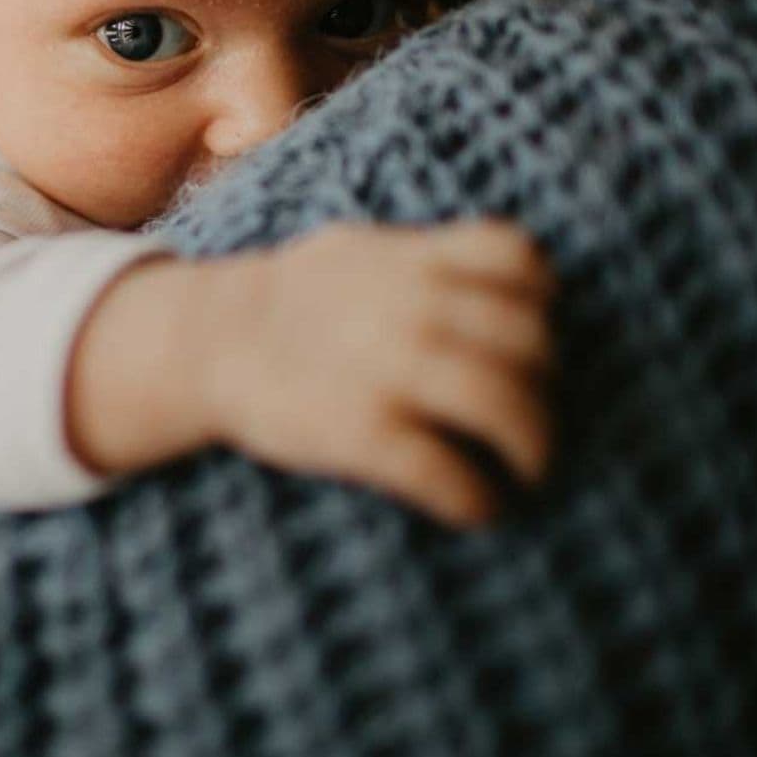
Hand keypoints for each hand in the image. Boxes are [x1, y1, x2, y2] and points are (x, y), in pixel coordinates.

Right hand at [202, 221, 554, 525]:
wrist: (209, 340)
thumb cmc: (295, 298)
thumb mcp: (360, 250)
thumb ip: (431, 258)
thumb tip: (512, 275)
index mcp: (416, 261)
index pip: (522, 262)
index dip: (545, 301)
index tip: (538, 334)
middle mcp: (414, 309)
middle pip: (529, 344)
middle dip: (547, 389)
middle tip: (538, 420)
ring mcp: (391, 371)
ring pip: (505, 409)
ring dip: (535, 449)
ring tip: (531, 471)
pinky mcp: (365, 434)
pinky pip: (450, 475)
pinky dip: (480, 500)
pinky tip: (481, 507)